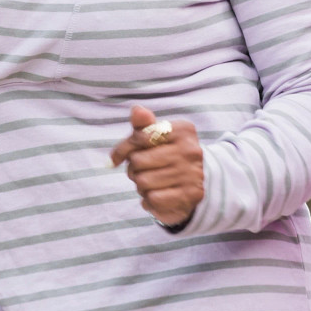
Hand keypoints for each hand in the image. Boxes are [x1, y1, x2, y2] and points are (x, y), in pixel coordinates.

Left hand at [109, 105, 203, 227]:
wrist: (190, 183)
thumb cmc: (165, 154)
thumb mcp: (154, 136)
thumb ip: (143, 124)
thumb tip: (136, 110)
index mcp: (183, 130)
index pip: (140, 137)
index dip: (124, 149)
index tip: (118, 157)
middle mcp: (191, 150)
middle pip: (138, 161)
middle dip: (133, 168)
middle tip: (143, 170)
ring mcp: (193, 173)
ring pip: (143, 181)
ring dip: (141, 186)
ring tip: (151, 183)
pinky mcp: (191, 195)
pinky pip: (153, 198)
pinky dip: (149, 200)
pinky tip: (157, 195)